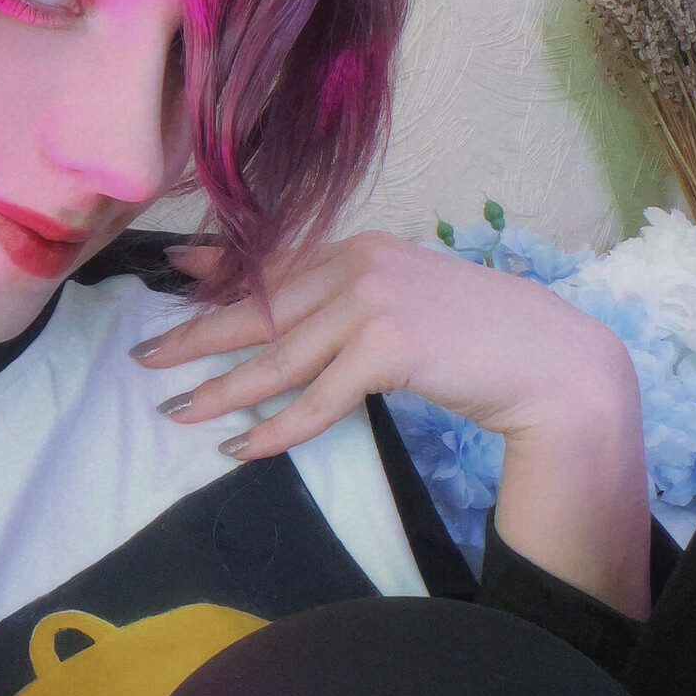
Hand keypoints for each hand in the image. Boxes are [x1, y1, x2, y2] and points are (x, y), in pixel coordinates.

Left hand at [130, 231, 651, 620]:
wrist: (549, 361)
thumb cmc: (477, 337)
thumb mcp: (404, 300)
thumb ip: (346, 300)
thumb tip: (285, 317)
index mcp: (359, 248)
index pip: (271, 261)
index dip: (215, 269)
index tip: (169, 271)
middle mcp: (359, 265)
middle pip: (259, 309)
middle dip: (197, 337)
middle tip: (147, 360)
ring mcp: (373, 303)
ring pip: (277, 359)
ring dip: (222, 390)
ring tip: (179, 411)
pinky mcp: (388, 348)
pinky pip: (315, 399)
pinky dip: (275, 429)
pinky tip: (240, 447)